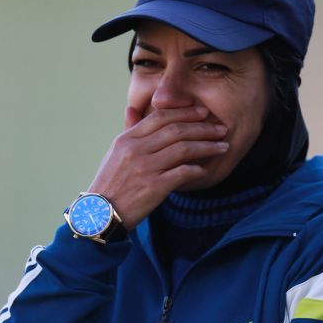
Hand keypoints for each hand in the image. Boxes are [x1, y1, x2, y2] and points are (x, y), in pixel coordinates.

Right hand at [87, 105, 227, 229]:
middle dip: (203, 127)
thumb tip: (133, 108)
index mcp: (127, 139)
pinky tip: (205, 171)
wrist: (99, 214)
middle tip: (221, 128)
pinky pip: (182, 173)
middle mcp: (136, 150)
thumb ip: (129, 131)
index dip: (185, 112)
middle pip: (176, 130)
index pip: (161, 116)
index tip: (203, 112)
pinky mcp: (154, 187)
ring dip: (207, 146)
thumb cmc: (110, 183)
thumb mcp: (115, 153)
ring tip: (223, 146)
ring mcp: (145, 168)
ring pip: (184, 149)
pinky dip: (197, 170)